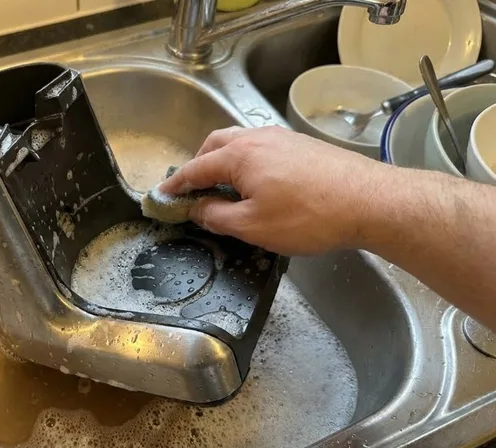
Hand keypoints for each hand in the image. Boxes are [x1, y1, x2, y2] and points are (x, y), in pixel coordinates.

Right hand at [158, 126, 389, 254]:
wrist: (369, 201)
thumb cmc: (308, 216)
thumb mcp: (252, 226)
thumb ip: (216, 217)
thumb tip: (196, 209)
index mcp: (238, 155)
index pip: (195, 168)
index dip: (175, 185)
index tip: (161, 196)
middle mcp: (257, 138)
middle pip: (215, 145)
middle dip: (198, 165)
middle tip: (192, 191)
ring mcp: (282, 138)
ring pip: (240, 142)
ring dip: (223, 161)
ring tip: (223, 187)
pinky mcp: (302, 145)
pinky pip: (262, 147)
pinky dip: (246, 160)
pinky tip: (256, 183)